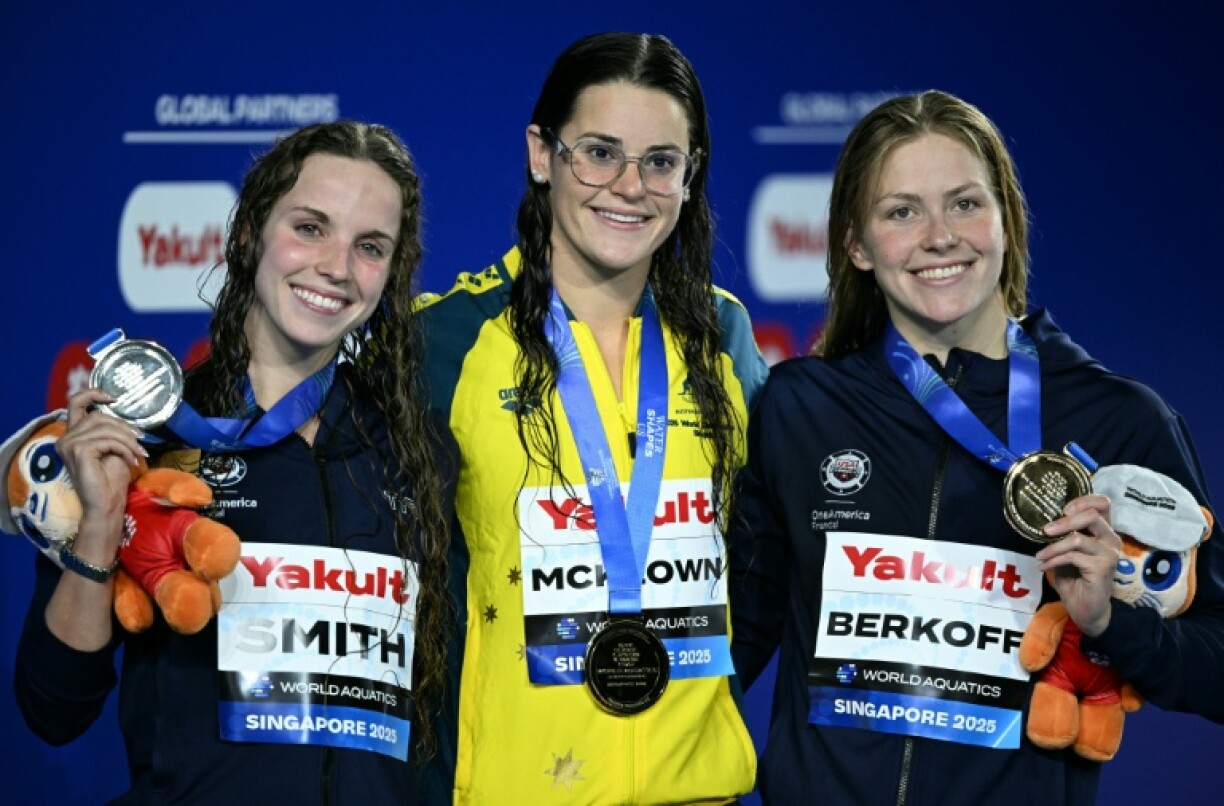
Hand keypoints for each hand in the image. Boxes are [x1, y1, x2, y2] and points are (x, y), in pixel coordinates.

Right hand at [57, 388, 146, 544]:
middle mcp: (65, 438)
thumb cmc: (111, 480)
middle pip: (100, 416)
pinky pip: (108, 440)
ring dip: (128, 440)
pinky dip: (124, 448)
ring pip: (106, 427)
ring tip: (138, 453)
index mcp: (72, 435)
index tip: (115, 398)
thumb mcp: (114, 448)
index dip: (94, 393)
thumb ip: (111, 431)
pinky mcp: (78, 451)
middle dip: (125, 428)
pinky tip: (131, 460)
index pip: (76, 402)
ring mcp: (68, 444)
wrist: (106, 505)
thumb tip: (126, 416)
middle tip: (141, 443)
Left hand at [1035, 493, 1121, 636]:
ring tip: (1040, 555)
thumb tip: (1046, 521)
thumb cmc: (1076, 578)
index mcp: (1104, 531)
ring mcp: (1110, 554)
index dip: (1084, 500)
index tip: (1063, 508)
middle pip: (1092, 515)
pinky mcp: (1103, 568)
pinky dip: (1053, 559)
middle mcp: (1111, 539)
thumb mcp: (1066, 551)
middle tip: (1045, 530)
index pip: (1103, 504)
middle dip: (1065, 521)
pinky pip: (1073, 556)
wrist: (1086, 608)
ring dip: (1053, 546)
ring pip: (1078, 539)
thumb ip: (1063, 535)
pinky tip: (1044, 566)